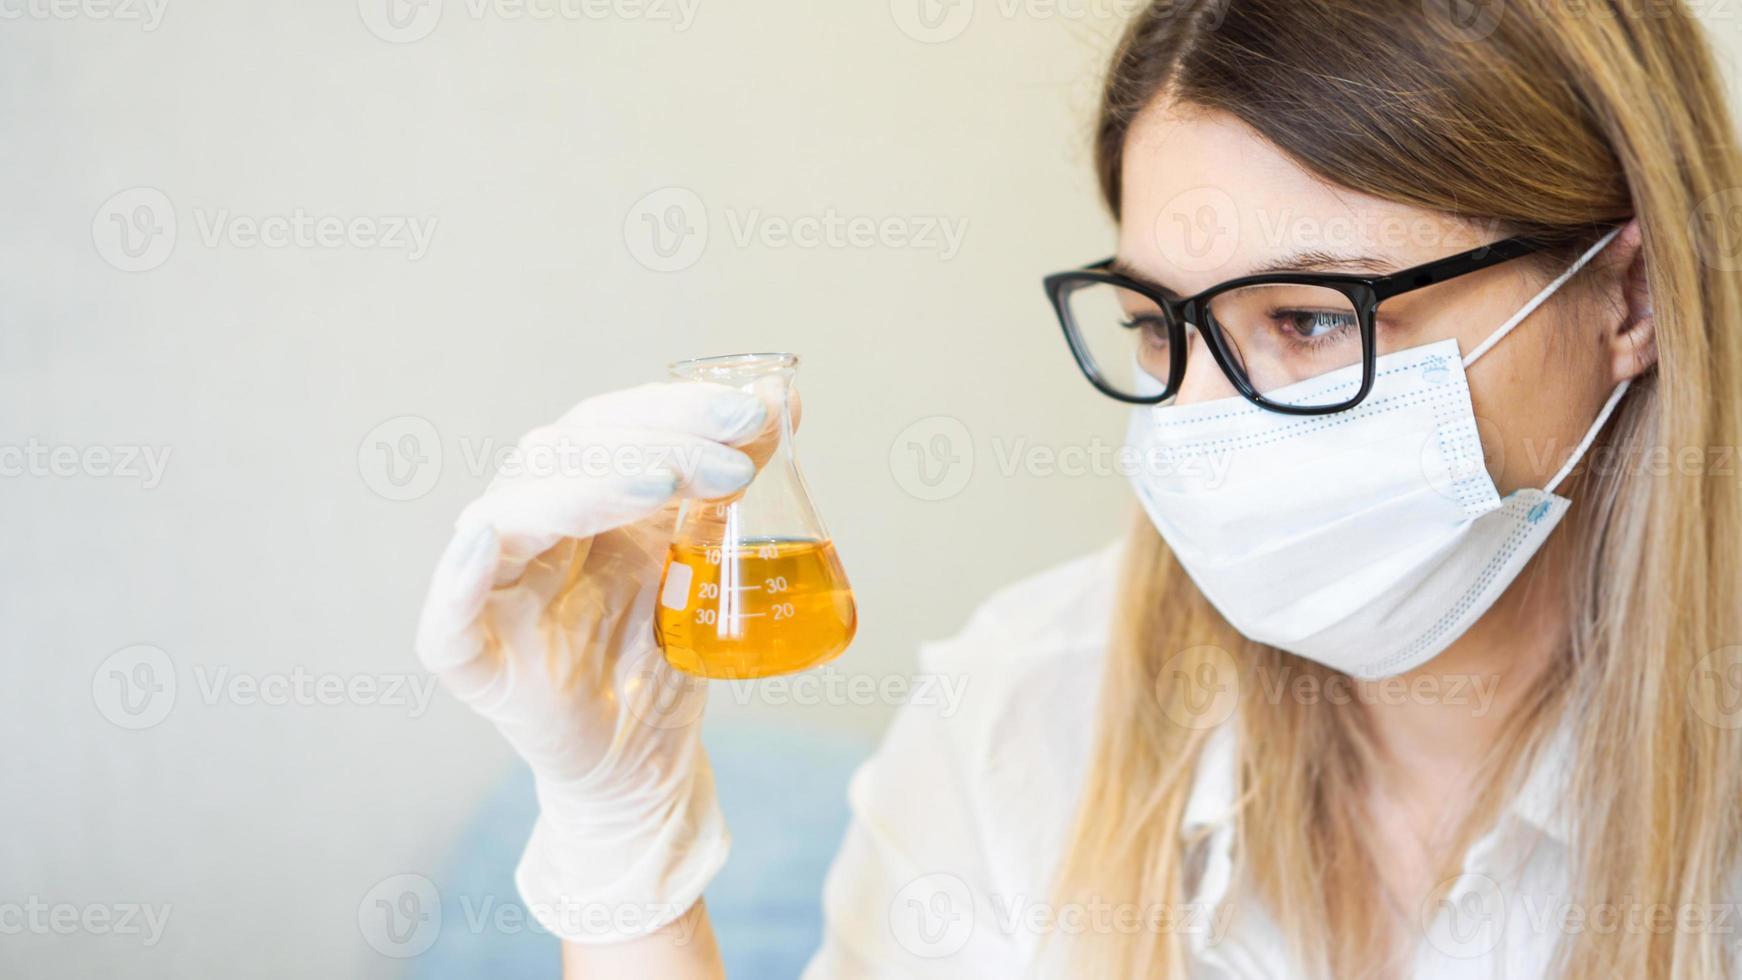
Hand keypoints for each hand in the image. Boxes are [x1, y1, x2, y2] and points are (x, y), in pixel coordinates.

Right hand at [415, 381, 770, 942]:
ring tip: (663, 485)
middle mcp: (525, 521)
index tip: (758, 414)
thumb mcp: (707, 555)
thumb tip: (784, 397)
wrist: (645, 757)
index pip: (611, 422)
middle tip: (736, 461)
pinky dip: (459, 576)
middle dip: (656, 442)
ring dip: (589, 486)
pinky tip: (486, 541)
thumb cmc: (663, 651)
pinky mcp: (472, 657)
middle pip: (565, 450)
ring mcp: (492, 587)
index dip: (678, 408)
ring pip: (513, 509)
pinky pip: (447, 617)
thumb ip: (727, 480)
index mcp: (576, 488)